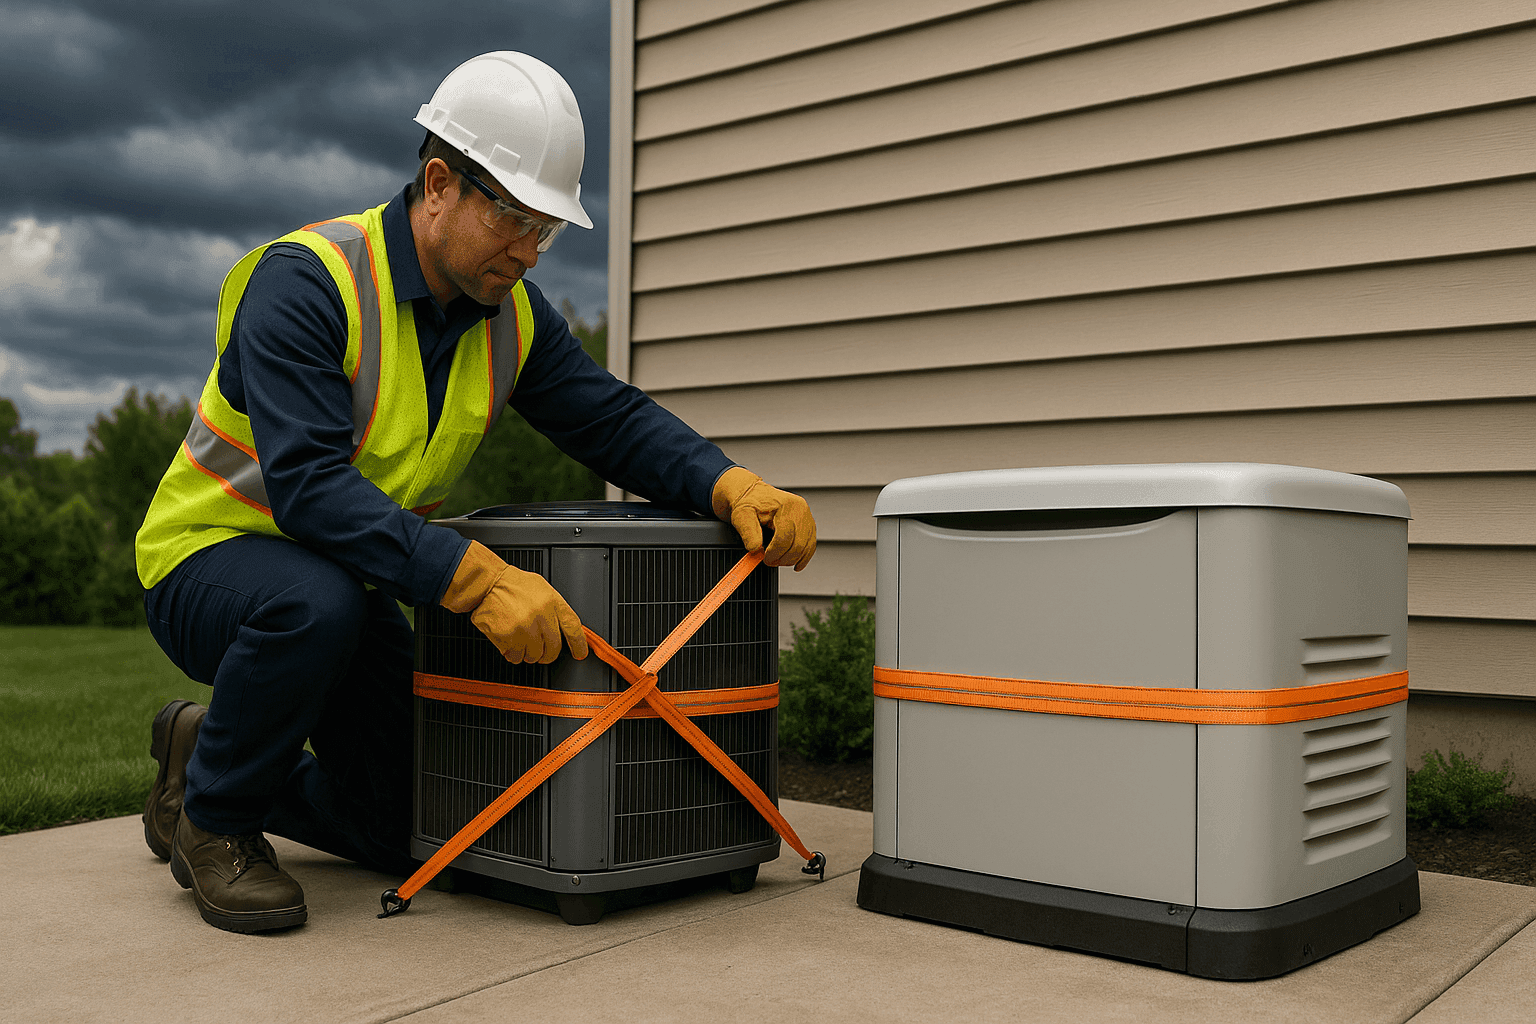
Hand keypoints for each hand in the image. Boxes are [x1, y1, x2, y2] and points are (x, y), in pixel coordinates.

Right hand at [441, 541, 587, 663]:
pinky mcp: (508, 638)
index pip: (573, 628)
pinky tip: (509, 642)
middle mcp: (541, 616)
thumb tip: (564, 627)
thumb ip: (554, 608)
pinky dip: (513, 654)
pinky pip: (515, 657)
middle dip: (548, 654)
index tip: (580, 653)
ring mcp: (525, 629)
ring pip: (534, 656)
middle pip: (553, 648)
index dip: (579, 644)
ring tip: (520, 640)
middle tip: (543, 651)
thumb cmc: (513, 584)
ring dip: (528, 653)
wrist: (487, 583)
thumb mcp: (542, 589)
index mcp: (552, 602)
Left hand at [711, 467, 816, 569]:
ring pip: (806, 548)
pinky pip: (810, 546)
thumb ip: (748, 532)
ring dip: (791, 559)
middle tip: (769, 561)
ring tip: (777, 559)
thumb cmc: (749, 503)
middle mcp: (800, 510)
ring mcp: (807, 518)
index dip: (775, 552)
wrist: (753, 495)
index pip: (785, 536)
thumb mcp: (742, 514)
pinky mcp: (808, 525)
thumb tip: (755, 548)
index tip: (764, 558)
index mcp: (786, 505)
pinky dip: (803, 557)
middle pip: (798, 544)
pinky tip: (796, 564)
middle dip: (783, 558)